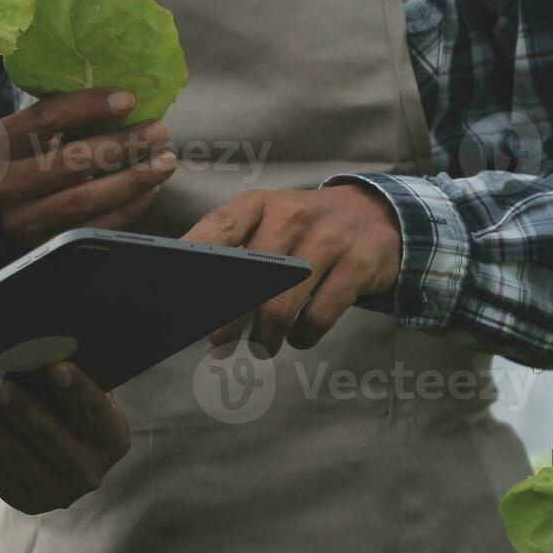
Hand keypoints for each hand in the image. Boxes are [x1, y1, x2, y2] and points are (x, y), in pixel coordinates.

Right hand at [0, 89, 176, 247]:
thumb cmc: (22, 161)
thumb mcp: (24, 135)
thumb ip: (57, 119)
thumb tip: (122, 99)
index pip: (45, 119)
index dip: (89, 106)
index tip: (129, 99)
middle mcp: (5, 184)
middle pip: (71, 161)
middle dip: (122, 145)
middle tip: (158, 131)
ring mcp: (24, 220)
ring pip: (87, 198)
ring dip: (134, 178)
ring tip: (165, 160)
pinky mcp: (47, 245)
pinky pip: (96, 227)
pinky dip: (129, 207)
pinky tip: (151, 188)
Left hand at [0, 362, 130, 514]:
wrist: (64, 456)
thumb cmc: (68, 409)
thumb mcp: (81, 395)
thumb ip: (67, 377)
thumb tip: (33, 348)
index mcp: (112, 438)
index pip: (95, 411)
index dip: (77, 390)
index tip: (55, 367)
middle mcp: (91, 471)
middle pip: (50, 436)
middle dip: (20, 410)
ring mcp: (60, 492)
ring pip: (17, 458)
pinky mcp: (30, 502)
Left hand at [183, 184, 402, 354]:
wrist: (377, 215)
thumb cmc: (305, 230)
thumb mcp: (270, 222)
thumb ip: (236, 249)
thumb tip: (196, 301)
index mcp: (260, 204)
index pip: (218, 228)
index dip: (193, 258)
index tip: (175, 291)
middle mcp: (292, 216)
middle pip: (248, 279)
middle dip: (227, 321)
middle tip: (217, 345)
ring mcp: (328, 239)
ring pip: (281, 305)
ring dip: (264, 338)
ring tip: (260, 348)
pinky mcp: (358, 265)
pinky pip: (319, 316)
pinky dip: (303, 337)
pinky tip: (298, 337)